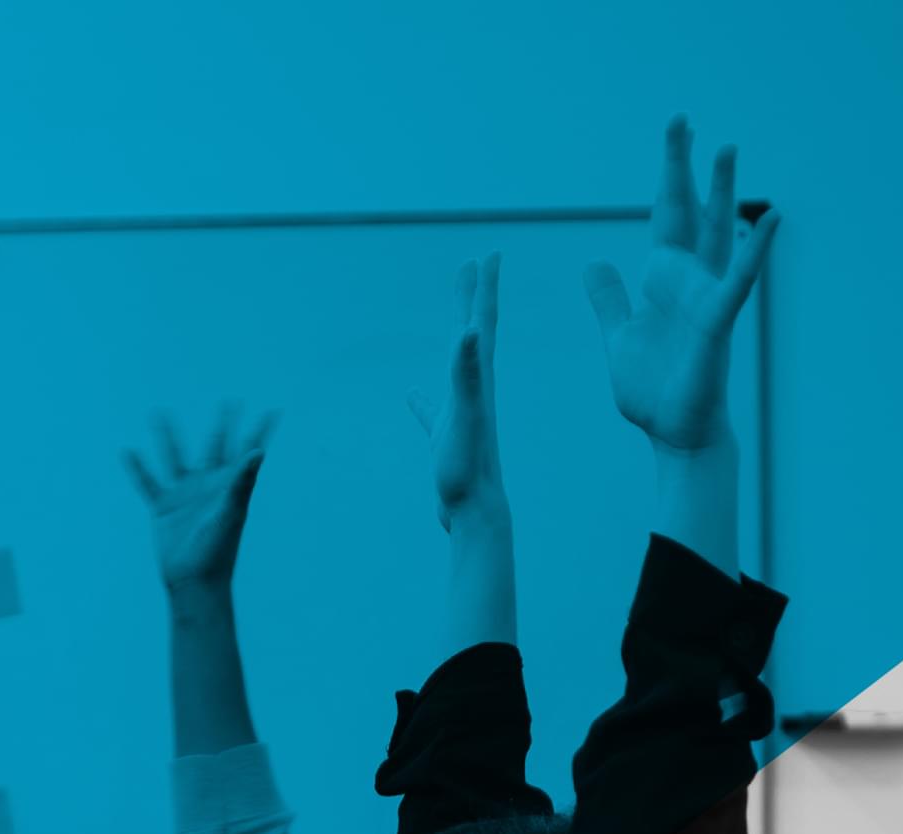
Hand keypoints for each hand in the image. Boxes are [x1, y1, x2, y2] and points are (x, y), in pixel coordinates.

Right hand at [123, 410, 275, 596]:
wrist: (193, 581)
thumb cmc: (218, 550)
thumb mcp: (230, 511)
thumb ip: (242, 480)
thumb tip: (259, 451)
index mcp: (229, 485)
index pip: (247, 451)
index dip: (259, 432)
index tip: (273, 411)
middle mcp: (208, 485)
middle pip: (215, 447)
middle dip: (223, 426)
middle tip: (230, 402)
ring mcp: (184, 495)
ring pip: (175, 458)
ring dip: (167, 437)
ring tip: (159, 414)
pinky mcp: (163, 508)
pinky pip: (148, 482)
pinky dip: (138, 468)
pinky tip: (129, 452)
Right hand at [411, 253, 506, 528]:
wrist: (475, 510)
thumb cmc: (469, 466)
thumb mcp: (465, 413)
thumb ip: (465, 372)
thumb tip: (466, 330)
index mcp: (478, 380)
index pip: (481, 323)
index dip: (484, 288)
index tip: (489, 254)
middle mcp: (474, 390)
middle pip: (473, 334)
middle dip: (473, 298)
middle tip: (475, 264)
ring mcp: (461, 412)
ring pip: (456, 364)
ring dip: (454, 336)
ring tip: (453, 317)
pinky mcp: (448, 436)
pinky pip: (432, 408)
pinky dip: (422, 398)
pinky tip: (413, 394)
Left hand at [583, 120, 778, 454]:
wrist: (672, 432)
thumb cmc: (653, 389)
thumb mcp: (619, 336)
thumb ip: (610, 300)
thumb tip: (594, 263)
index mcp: (665, 280)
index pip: (667, 217)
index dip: (669, 176)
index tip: (674, 133)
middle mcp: (689, 280)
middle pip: (688, 212)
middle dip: (684, 169)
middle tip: (682, 121)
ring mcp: (706, 297)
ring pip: (717, 235)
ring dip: (721, 193)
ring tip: (726, 149)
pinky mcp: (716, 323)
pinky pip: (738, 281)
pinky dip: (755, 251)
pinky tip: (769, 220)